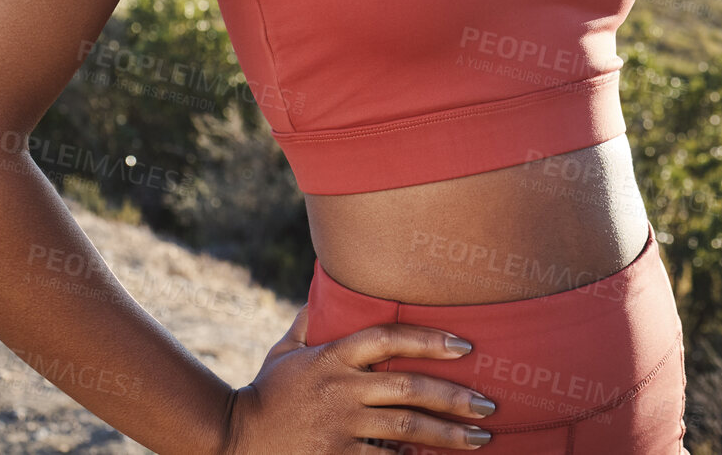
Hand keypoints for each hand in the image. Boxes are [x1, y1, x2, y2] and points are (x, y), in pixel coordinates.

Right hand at [222, 304, 495, 452]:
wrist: (233, 441)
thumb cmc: (266, 394)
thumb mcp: (285, 351)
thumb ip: (311, 320)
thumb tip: (327, 282)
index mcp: (332, 357)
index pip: (387, 338)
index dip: (428, 339)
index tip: (464, 345)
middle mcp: (340, 390)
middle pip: (409, 389)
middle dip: (455, 397)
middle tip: (489, 404)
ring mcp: (340, 427)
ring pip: (406, 429)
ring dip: (448, 435)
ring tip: (481, 437)